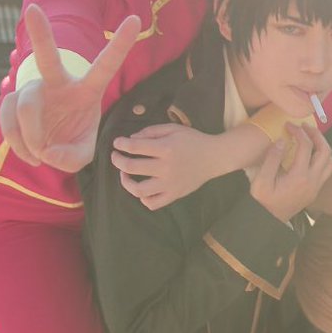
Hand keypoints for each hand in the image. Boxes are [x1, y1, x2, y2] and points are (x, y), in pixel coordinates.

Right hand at [0, 4, 139, 171]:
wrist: (49, 147)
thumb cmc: (72, 142)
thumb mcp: (82, 155)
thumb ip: (72, 157)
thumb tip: (48, 151)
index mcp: (88, 89)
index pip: (106, 65)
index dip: (120, 44)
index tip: (136, 20)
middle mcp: (60, 83)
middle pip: (48, 58)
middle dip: (41, 34)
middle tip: (34, 10)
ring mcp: (34, 90)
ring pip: (24, 105)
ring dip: (30, 136)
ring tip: (40, 154)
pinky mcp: (13, 102)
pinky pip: (8, 119)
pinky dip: (17, 143)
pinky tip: (31, 154)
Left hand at [113, 123, 269, 209]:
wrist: (215, 157)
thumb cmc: (193, 140)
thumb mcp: (174, 129)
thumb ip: (151, 131)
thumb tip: (131, 139)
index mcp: (166, 148)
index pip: (135, 147)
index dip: (121, 144)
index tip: (117, 143)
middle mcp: (166, 168)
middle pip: (132, 167)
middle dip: (118, 160)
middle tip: (116, 156)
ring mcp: (170, 184)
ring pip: (139, 190)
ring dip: (126, 182)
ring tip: (125, 175)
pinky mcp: (174, 195)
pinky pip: (153, 203)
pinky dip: (143, 198)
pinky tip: (142, 189)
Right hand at [250, 123, 331, 221]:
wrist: (269, 221)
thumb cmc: (263, 201)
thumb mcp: (261, 180)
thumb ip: (272, 159)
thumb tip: (283, 140)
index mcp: (299, 177)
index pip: (305, 146)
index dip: (298, 131)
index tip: (289, 125)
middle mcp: (313, 181)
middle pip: (326, 151)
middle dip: (317, 135)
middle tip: (305, 127)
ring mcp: (317, 186)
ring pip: (331, 161)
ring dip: (323, 146)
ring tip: (310, 138)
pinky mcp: (316, 190)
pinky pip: (327, 170)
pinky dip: (323, 157)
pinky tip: (310, 154)